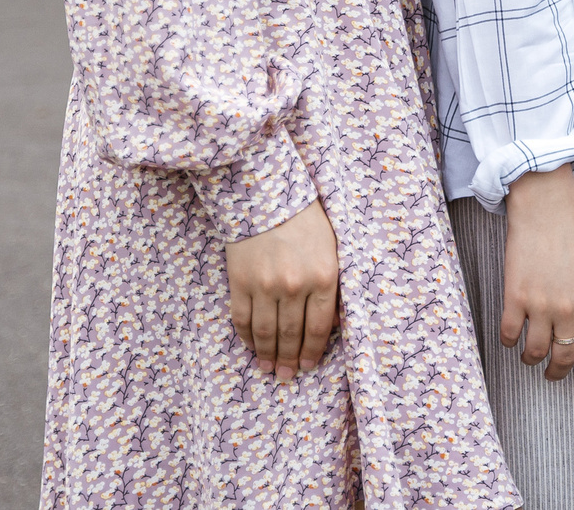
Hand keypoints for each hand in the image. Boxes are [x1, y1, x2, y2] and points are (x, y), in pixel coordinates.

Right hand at [225, 199, 341, 382]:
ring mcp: (265, 285)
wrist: (266, 197)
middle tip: (287, 376)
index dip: (313, 351)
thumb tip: (330, 325)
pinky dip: (247, 337)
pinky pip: (243, 319)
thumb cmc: (306, 222)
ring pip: (266, 332)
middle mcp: (295, 285)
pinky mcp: (240, 282)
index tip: (308, 366)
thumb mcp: (332, 250)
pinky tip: (252, 347)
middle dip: (290, 359)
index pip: (319, 327)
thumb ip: (332, 286)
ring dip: (268, 355)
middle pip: (291, 334)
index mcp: (324, 276)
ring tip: (269, 368)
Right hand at [502, 166, 573, 380]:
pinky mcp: (515, 297)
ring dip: (531, 360)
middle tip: (552, 373)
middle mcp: (569, 308)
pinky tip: (513, 337)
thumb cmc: (572, 243)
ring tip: (530, 357)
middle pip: (563, 357)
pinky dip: (510, 342)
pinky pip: (510, 335)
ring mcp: (541, 304)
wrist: (545, 214)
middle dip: (557, 372)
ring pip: (534, 352)